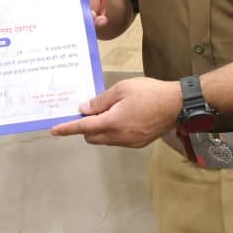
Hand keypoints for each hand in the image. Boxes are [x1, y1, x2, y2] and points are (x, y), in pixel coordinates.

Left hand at [50, 77, 180, 147]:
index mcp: (112, 122)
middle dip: (85, 127)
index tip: (55, 130)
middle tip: (88, 111)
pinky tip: (120, 117)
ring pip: (105, 140)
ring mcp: (130, 142)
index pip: (84, 127)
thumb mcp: (121, 89)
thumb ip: (100, 101)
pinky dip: (112, 132)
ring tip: (108, 111)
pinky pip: (117, 140)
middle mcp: (119, 137)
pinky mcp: (138, 143)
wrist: (177, 104)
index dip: (68, 129)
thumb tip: (84, 109)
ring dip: (99, 129)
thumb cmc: (148, 92)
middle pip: (92, 137)